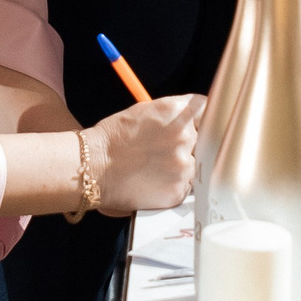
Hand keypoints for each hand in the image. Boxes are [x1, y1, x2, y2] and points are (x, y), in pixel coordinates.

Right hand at [86, 93, 203, 215]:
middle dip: (196, 143)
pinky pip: (188, 186)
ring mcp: (183, 166)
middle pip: (208, 138)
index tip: (200, 123)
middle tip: (174, 149)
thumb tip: (199, 117)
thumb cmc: (114, 139)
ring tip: (159, 166)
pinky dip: (176, 184)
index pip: (207, 109)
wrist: (93, 168)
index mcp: (176, 112)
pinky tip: (156, 180)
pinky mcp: (178, 190)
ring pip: (198, 164)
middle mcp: (184, 137)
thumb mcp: (146, 111)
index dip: (203, 118)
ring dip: (185, 165)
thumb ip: (176, 113)